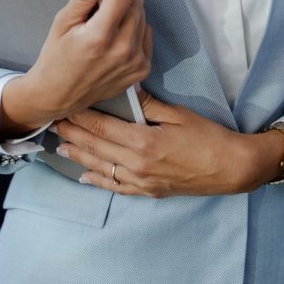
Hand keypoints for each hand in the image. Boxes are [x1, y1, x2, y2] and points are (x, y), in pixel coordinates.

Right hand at [0, 0, 152, 137]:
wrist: (59, 95)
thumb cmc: (57, 58)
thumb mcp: (62, 22)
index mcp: (99, 36)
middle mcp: (122, 49)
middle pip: (136, 0)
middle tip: (103, 0)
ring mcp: (135, 61)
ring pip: (143, 15)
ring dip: (128, 10)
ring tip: (106, 22)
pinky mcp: (142, 69)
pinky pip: (147, 34)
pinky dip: (134, 29)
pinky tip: (115, 37)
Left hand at [52, 92, 283, 197]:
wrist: (230, 168)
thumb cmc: (207, 136)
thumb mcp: (179, 114)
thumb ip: (149, 105)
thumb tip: (126, 91)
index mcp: (142, 141)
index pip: (102, 128)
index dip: (81, 118)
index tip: (65, 107)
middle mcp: (136, 164)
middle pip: (96, 148)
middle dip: (73, 134)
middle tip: (53, 123)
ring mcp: (141, 182)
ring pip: (101, 169)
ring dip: (79, 157)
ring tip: (61, 146)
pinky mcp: (148, 192)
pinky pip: (117, 187)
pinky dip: (98, 181)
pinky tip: (85, 176)